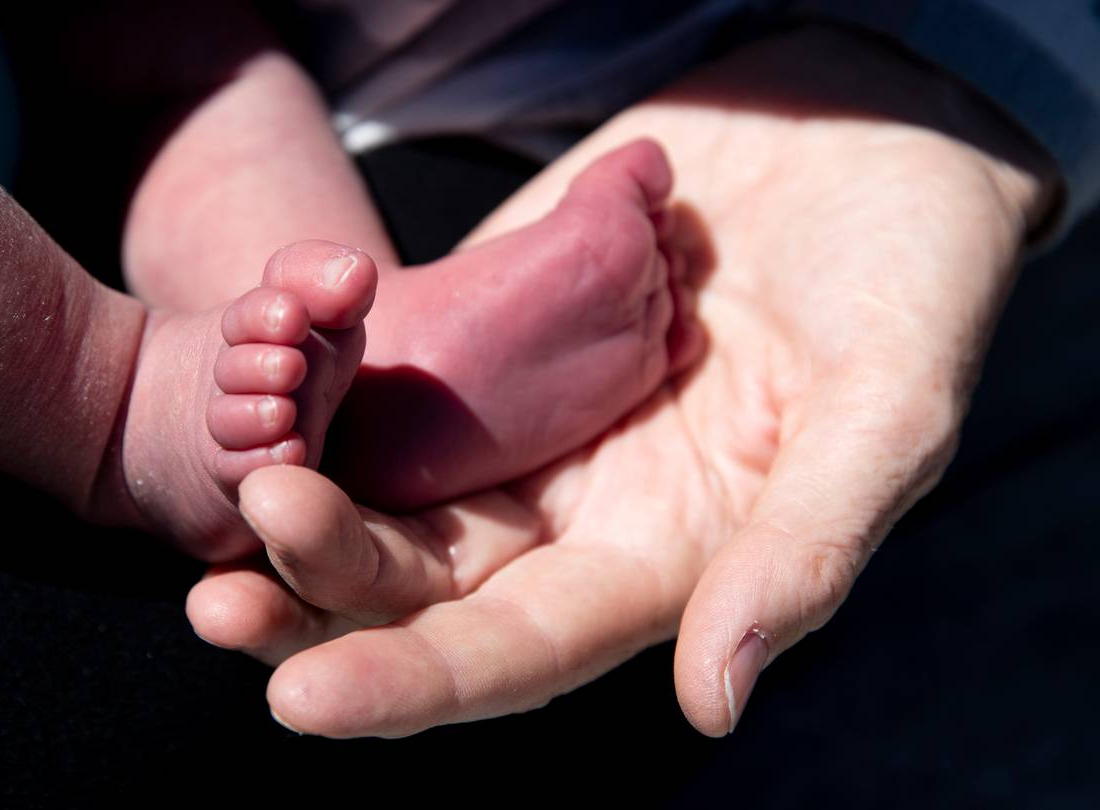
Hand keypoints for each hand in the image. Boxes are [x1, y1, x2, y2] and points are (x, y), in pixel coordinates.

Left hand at [185, 25, 1055, 736]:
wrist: (864, 137)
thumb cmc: (908, 280)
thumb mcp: (888, 413)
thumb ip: (803, 554)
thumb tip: (712, 704)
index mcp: (663, 561)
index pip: (522, 650)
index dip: (415, 684)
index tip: (301, 700)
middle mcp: (576, 511)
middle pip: (425, 590)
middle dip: (321, 602)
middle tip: (218, 603)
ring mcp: (525, 421)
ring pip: (388, 497)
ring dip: (298, 516)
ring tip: (214, 515)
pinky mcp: (490, 337)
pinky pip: (390, 385)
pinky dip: (324, 401)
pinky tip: (258, 399)